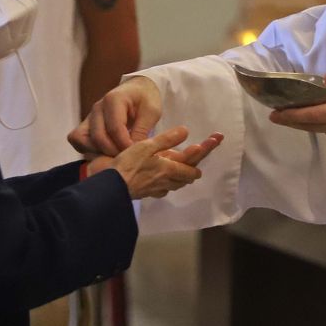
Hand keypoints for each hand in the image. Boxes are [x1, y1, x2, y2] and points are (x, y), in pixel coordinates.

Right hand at [71, 75, 162, 155]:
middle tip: (128, 158)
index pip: (114, 128)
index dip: (125, 145)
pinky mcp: (85, 125)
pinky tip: (105, 153)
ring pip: (82, 140)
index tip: (137, 154)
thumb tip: (132, 152)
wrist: (137, 90)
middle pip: (98, 137)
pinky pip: (77, 140)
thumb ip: (142, 130)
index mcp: (113, 100)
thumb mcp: (151, 112)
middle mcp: (97, 107)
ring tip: (116, 157)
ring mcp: (89, 116)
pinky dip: (88, 150)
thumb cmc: (146, 100)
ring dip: (98, 152)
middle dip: (113, 152)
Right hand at [105, 126, 223, 199]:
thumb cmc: (127, 165)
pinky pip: (165, 188)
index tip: (215, 140)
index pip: (193, 164)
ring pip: (177, 183)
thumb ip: (167, 139)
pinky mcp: (148, 193)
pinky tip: (165, 177)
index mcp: (169, 169)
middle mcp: (167, 181)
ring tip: (186, 166)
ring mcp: (158, 189)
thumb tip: (186, 131)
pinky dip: (170, 181)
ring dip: (184, 174)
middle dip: (195, 165)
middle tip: (199, 151)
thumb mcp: (146, 146)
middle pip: (188, 176)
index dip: (205, 151)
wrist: (109, 187)